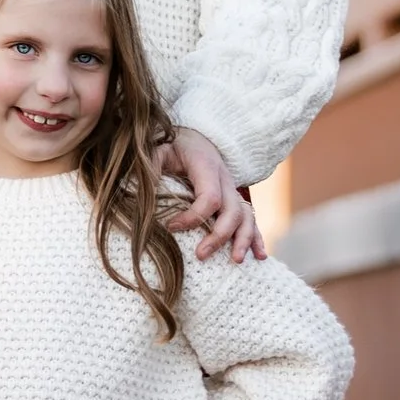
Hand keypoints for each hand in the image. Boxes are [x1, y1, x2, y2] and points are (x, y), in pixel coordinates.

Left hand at [161, 126, 263, 261]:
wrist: (194, 138)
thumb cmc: (174, 147)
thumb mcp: (159, 150)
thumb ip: (151, 167)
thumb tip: (139, 190)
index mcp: (207, 167)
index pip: (209, 197)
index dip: (193, 216)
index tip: (171, 227)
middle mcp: (226, 179)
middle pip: (232, 210)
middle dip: (220, 235)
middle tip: (201, 255)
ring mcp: (233, 190)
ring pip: (246, 216)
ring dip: (243, 239)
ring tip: (236, 261)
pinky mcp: (235, 200)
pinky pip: (251, 219)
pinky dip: (257, 238)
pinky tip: (260, 256)